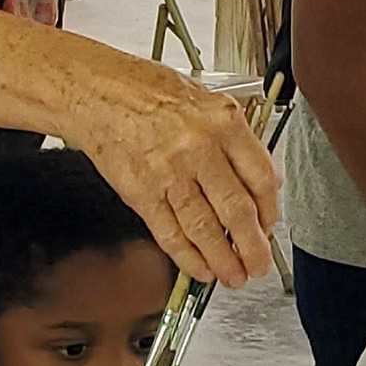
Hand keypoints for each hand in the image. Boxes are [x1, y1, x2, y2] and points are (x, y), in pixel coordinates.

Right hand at [71, 63, 279, 287]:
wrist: (95, 90)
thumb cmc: (146, 89)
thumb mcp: (204, 98)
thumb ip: (235, 139)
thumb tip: (263, 180)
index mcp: (222, 122)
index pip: (261, 178)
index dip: (270, 211)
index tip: (268, 224)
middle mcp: (199, 148)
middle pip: (237, 211)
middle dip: (253, 247)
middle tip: (259, 264)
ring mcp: (168, 173)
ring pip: (205, 229)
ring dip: (224, 260)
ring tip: (234, 276)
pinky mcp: (140, 192)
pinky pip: (169, 233)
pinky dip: (187, 257)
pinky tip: (200, 268)